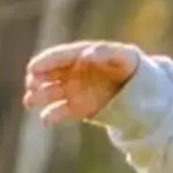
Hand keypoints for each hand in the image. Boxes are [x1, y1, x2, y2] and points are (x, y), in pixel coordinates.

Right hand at [22, 41, 143, 124]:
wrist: (142, 91)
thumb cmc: (131, 67)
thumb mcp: (124, 56)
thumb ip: (106, 52)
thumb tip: (86, 54)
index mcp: (79, 56)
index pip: (57, 57)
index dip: (44, 62)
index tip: (33, 68)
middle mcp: (71, 73)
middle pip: (47, 75)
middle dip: (36, 80)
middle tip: (31, 84)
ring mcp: (72, 91)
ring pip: (48, 93)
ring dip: (37, 97)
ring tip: (31, 100)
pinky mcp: (76, 109)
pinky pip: (58, 113)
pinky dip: (50, 116)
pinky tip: (46, 120)